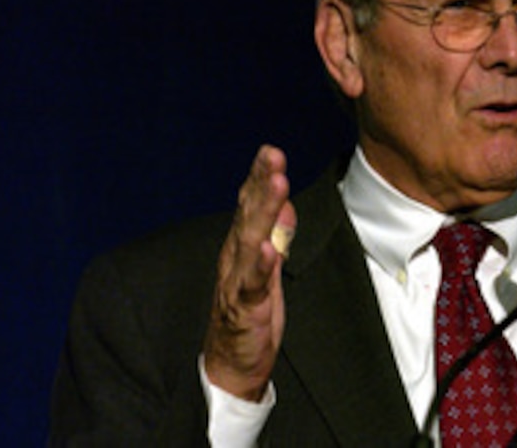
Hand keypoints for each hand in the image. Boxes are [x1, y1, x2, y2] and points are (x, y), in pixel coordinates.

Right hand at [203, 145, 296, 400]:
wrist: (231, 365)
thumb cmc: (250, 314)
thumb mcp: (269, 269)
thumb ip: (276, 237)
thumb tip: (286, 205)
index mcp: (241, 247)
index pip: (248, 206)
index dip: (258, 178)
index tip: (270, 150)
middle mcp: (235, 259)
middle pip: (248, 214)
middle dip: (261, 182)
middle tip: (272, 154)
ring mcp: (237, 282)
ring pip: (250, 241)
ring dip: (263, 211)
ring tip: (276, 185)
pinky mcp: (244, 308)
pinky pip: (251, 284)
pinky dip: (259, 264)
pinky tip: (267, 247)